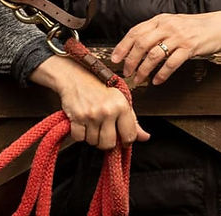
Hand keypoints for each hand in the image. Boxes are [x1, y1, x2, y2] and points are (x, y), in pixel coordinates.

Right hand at [31, 56, 149, 150]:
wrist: (76, 76)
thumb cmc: (100, 86)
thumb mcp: (121, 99)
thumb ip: (133, 121)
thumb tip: (145, 137)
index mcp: (121, 106)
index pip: (129, 135)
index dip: (126, 141)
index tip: (122, 140)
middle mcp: (107, 111)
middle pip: (109, 144)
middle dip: (106, 142)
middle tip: (104, 132)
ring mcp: (91, 115)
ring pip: (93, 142)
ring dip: (92, 137)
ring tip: (93, 124)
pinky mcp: (77, 118)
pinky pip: (79, 138)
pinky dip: (80, 135)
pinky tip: (83, 124)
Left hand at [110, 9, 220, 86]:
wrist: (219, 26)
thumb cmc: (195, 27)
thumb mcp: (173, 23)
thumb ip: (156, 31)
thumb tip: (136, 46)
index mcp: (160, 19)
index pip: (135, 32)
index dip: (123, 46)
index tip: (115, 59)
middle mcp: (167, 26)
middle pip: (141, 44)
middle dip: (131, 61)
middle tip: (126, 73)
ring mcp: (178, 37)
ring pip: (154, 56)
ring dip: (144, 70)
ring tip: (140, 80)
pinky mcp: (189, 48)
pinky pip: (171, 64)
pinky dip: (162, 75)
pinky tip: (157, 81)